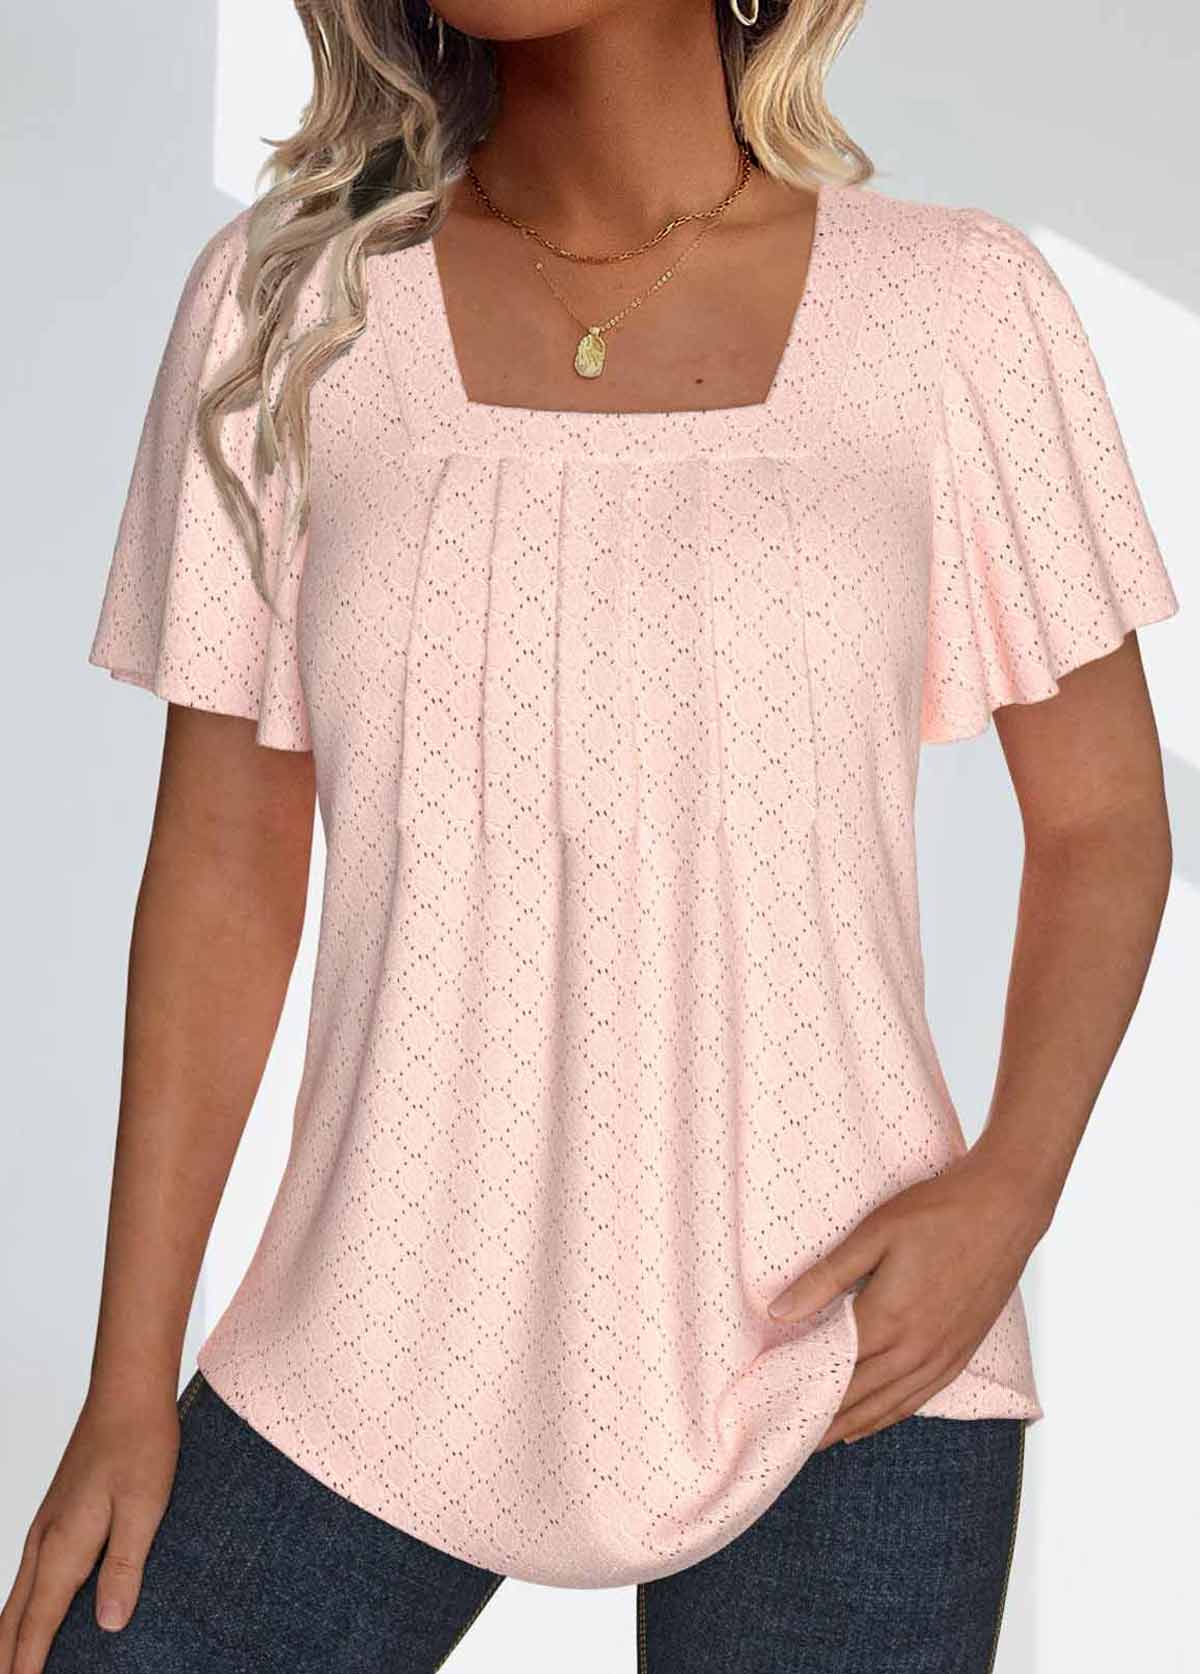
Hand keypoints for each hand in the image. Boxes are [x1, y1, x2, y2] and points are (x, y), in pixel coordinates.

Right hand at [0, 1382, 181, 1673]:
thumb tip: (109, 1625)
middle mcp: (45, 1540)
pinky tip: (37, 1610)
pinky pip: (32, 1572)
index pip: (37, 1623)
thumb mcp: (145, 1508)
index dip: (28, 1667)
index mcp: (64, 1546)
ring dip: (12, 1634)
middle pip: (14, 1617)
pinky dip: (26, 1605)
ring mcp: (47, 1525)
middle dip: (9, 1658)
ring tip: (15, 1665)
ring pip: (19, 1595)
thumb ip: (126, 1567)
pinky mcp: (57, 1513)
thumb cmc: (141, 1443)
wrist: (127, 1391)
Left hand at [768, 1146, 1050, 1449]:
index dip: (802, 1388)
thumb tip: (780, 1311)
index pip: (833, 1369)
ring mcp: (943, 1355)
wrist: (1006, 1208)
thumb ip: (825, 1277)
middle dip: (822, 1420)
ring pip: (890, 1406)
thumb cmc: (938, 1212)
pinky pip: (921, 1397)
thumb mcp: (873, 1234)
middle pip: (858, 1397)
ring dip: (853, 1426)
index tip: (774, 1405)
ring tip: (821, 1440)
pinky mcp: (962, 1352)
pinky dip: (891, 1415)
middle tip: (788, 1438)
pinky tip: (874, 1420)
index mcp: (889, 1319)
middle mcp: (917, 1348)